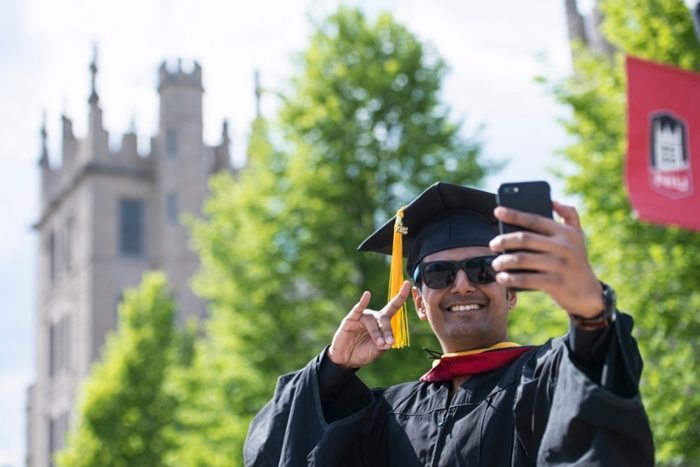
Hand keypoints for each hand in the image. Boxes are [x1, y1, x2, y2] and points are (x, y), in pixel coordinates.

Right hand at [327, 281, 410, 369]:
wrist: (346, 360)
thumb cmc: (363, 353)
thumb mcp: (376, 352)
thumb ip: (383, 346)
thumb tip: (389, 342)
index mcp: (381, 323)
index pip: (393, 307)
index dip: (401, 296)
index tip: (407, 284)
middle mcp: (373, 317)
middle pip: (384, 318)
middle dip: (388, 330)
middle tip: (389, 342)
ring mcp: (361, 317)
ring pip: (372, 320)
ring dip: (376, 332)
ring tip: (379, 343)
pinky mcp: (350, 320)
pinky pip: (357, 310)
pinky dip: (362, 302)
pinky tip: (367, 296)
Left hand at [489, 201, 603, 317]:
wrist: (589, 294)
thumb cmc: (576, 262)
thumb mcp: (578, 237)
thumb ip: (570, 216)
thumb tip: (553, 201)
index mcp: (565, 233)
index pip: (534, 220)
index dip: (514, 214)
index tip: (498, 211)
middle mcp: (563, 246)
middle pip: (524, 239)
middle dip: (504, 241)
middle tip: (492, 245)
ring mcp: (559, 265)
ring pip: (522, 259)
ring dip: (503, 261)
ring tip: (496, 263)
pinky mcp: (555, 283)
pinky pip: (526, 279)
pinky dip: (510, 279)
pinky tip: (502, 278)